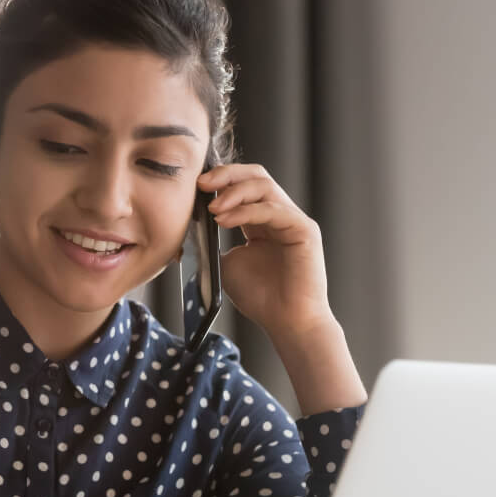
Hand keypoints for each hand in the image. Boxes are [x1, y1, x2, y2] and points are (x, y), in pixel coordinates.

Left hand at [199, 163, 334, 338]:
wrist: (286, 322)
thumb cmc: (260, 297)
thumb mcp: (225, 264)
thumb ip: (214, 241)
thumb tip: (190, 224)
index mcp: (262, 221)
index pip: (244, 184)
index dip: (221, 179)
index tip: (195, 185)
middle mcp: (280, 215)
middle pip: (257, 175)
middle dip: (227, 175)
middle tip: (201, 184)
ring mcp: (294, 220)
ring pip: (265, 186)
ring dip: (233, 193)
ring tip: (213, 209)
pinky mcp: (305, 230)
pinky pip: (273, 209)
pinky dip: (246, 211)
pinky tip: (224, 220)